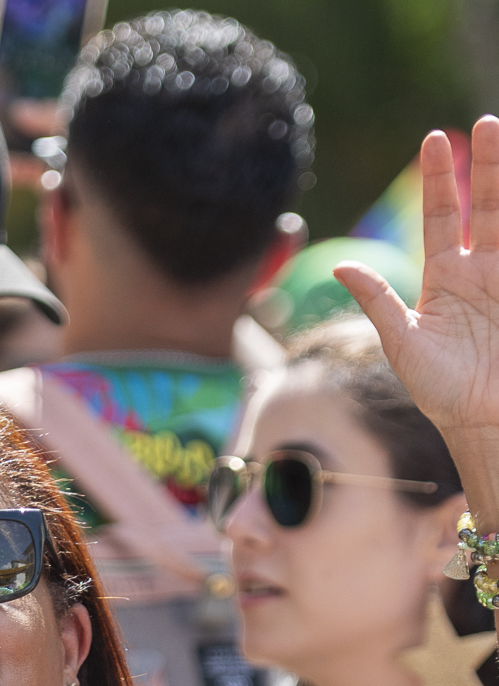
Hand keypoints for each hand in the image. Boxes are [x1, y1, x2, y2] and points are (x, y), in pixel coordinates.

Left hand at [337, 118, 498, 442]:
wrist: (482, 421)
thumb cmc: (438, 390)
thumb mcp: (402, 344)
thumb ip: (378, 302)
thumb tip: (340, 267)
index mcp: (444, 277)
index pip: (442, 215)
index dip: (439, 179)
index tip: (434, 140)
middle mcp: (480, 269)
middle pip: (486, 204)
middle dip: (487, 165)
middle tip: (486, 124)